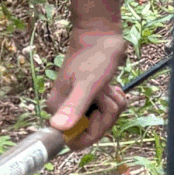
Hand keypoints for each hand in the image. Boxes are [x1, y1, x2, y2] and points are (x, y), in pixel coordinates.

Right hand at [46, 19, 126, 148]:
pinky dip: (116, 100)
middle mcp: (65, 110)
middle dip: (106, 114)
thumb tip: (57, 128)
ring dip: (113, 104)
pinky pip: (109, 111)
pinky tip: (112, 87)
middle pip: (92, 131)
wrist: (101, 34)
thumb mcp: (87, 84)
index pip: (74, 140)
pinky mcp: (92, 98)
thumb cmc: (94, 56)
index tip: (98, 112)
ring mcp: (80, 104)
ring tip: (107, 86)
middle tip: (104, 92)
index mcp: (57, 110)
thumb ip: (74, 106)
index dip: (92, 131)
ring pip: (104, 120)